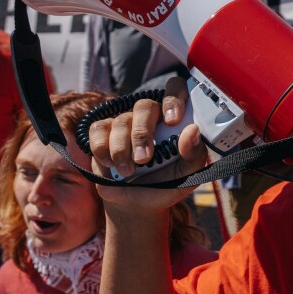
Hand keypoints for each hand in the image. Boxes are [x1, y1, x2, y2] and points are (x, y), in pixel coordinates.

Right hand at [85, 77, 207, 211]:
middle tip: (144, 159)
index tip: (173, 121)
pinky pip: (99, 129)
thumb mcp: (186, 175)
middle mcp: (150, 117)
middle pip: (144, 106)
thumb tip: (193, 130)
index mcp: (174, 120)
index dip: (174, 98)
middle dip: (142, 134)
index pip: (176, 90)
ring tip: (128, 171)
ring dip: (122, 150)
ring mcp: (125, 122)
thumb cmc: (166, 184)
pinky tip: (110, 164)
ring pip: (121, 121)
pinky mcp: (102, 132)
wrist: (137, 203)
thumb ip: (193, 154)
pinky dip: (103, 149)